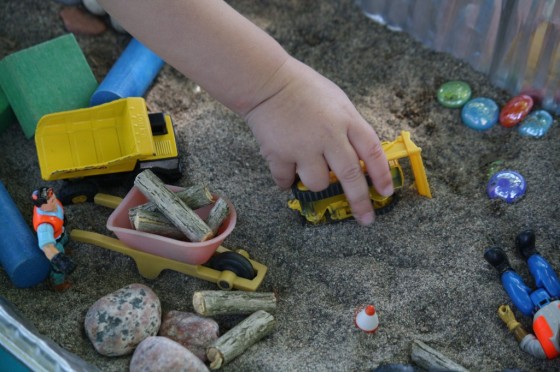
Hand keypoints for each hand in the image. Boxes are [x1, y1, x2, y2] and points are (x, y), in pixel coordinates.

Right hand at [245, 58, 393, 224]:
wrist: (267, 82)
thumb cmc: (305, 89)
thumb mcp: (338, 101)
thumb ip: (350, 127)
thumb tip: (360, 157)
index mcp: (347, 120)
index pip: (372, 152)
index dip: (382, 175)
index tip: (386, 193)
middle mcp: (329, 135)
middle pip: (350, 176)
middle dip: (360, 201)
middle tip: (366, 219)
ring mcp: (303, 147)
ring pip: (318, 183)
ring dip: (315, 181)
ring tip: (307, 168)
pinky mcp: (279, 154)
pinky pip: (286, 181)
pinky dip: (286, 180)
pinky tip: (286, 169)